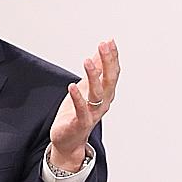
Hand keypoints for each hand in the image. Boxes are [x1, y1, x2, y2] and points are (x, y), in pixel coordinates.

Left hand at [48, 40, 118, 171]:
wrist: (69, 140)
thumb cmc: (77, 114)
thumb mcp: (86, 87)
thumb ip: (96, 70)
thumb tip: (102, 50)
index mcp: (105, 94)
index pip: (112, 73)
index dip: (112, 57)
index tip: (110, 41)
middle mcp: (102, 103)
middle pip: (109, 81)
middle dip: (107, 62)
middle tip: (104, 46)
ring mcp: (92, 113)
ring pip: (97, 94)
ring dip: (93, 76)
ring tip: (87, 61)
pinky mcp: (80, 123)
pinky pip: (82, 110)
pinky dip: (78, 98)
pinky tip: (72, 86)